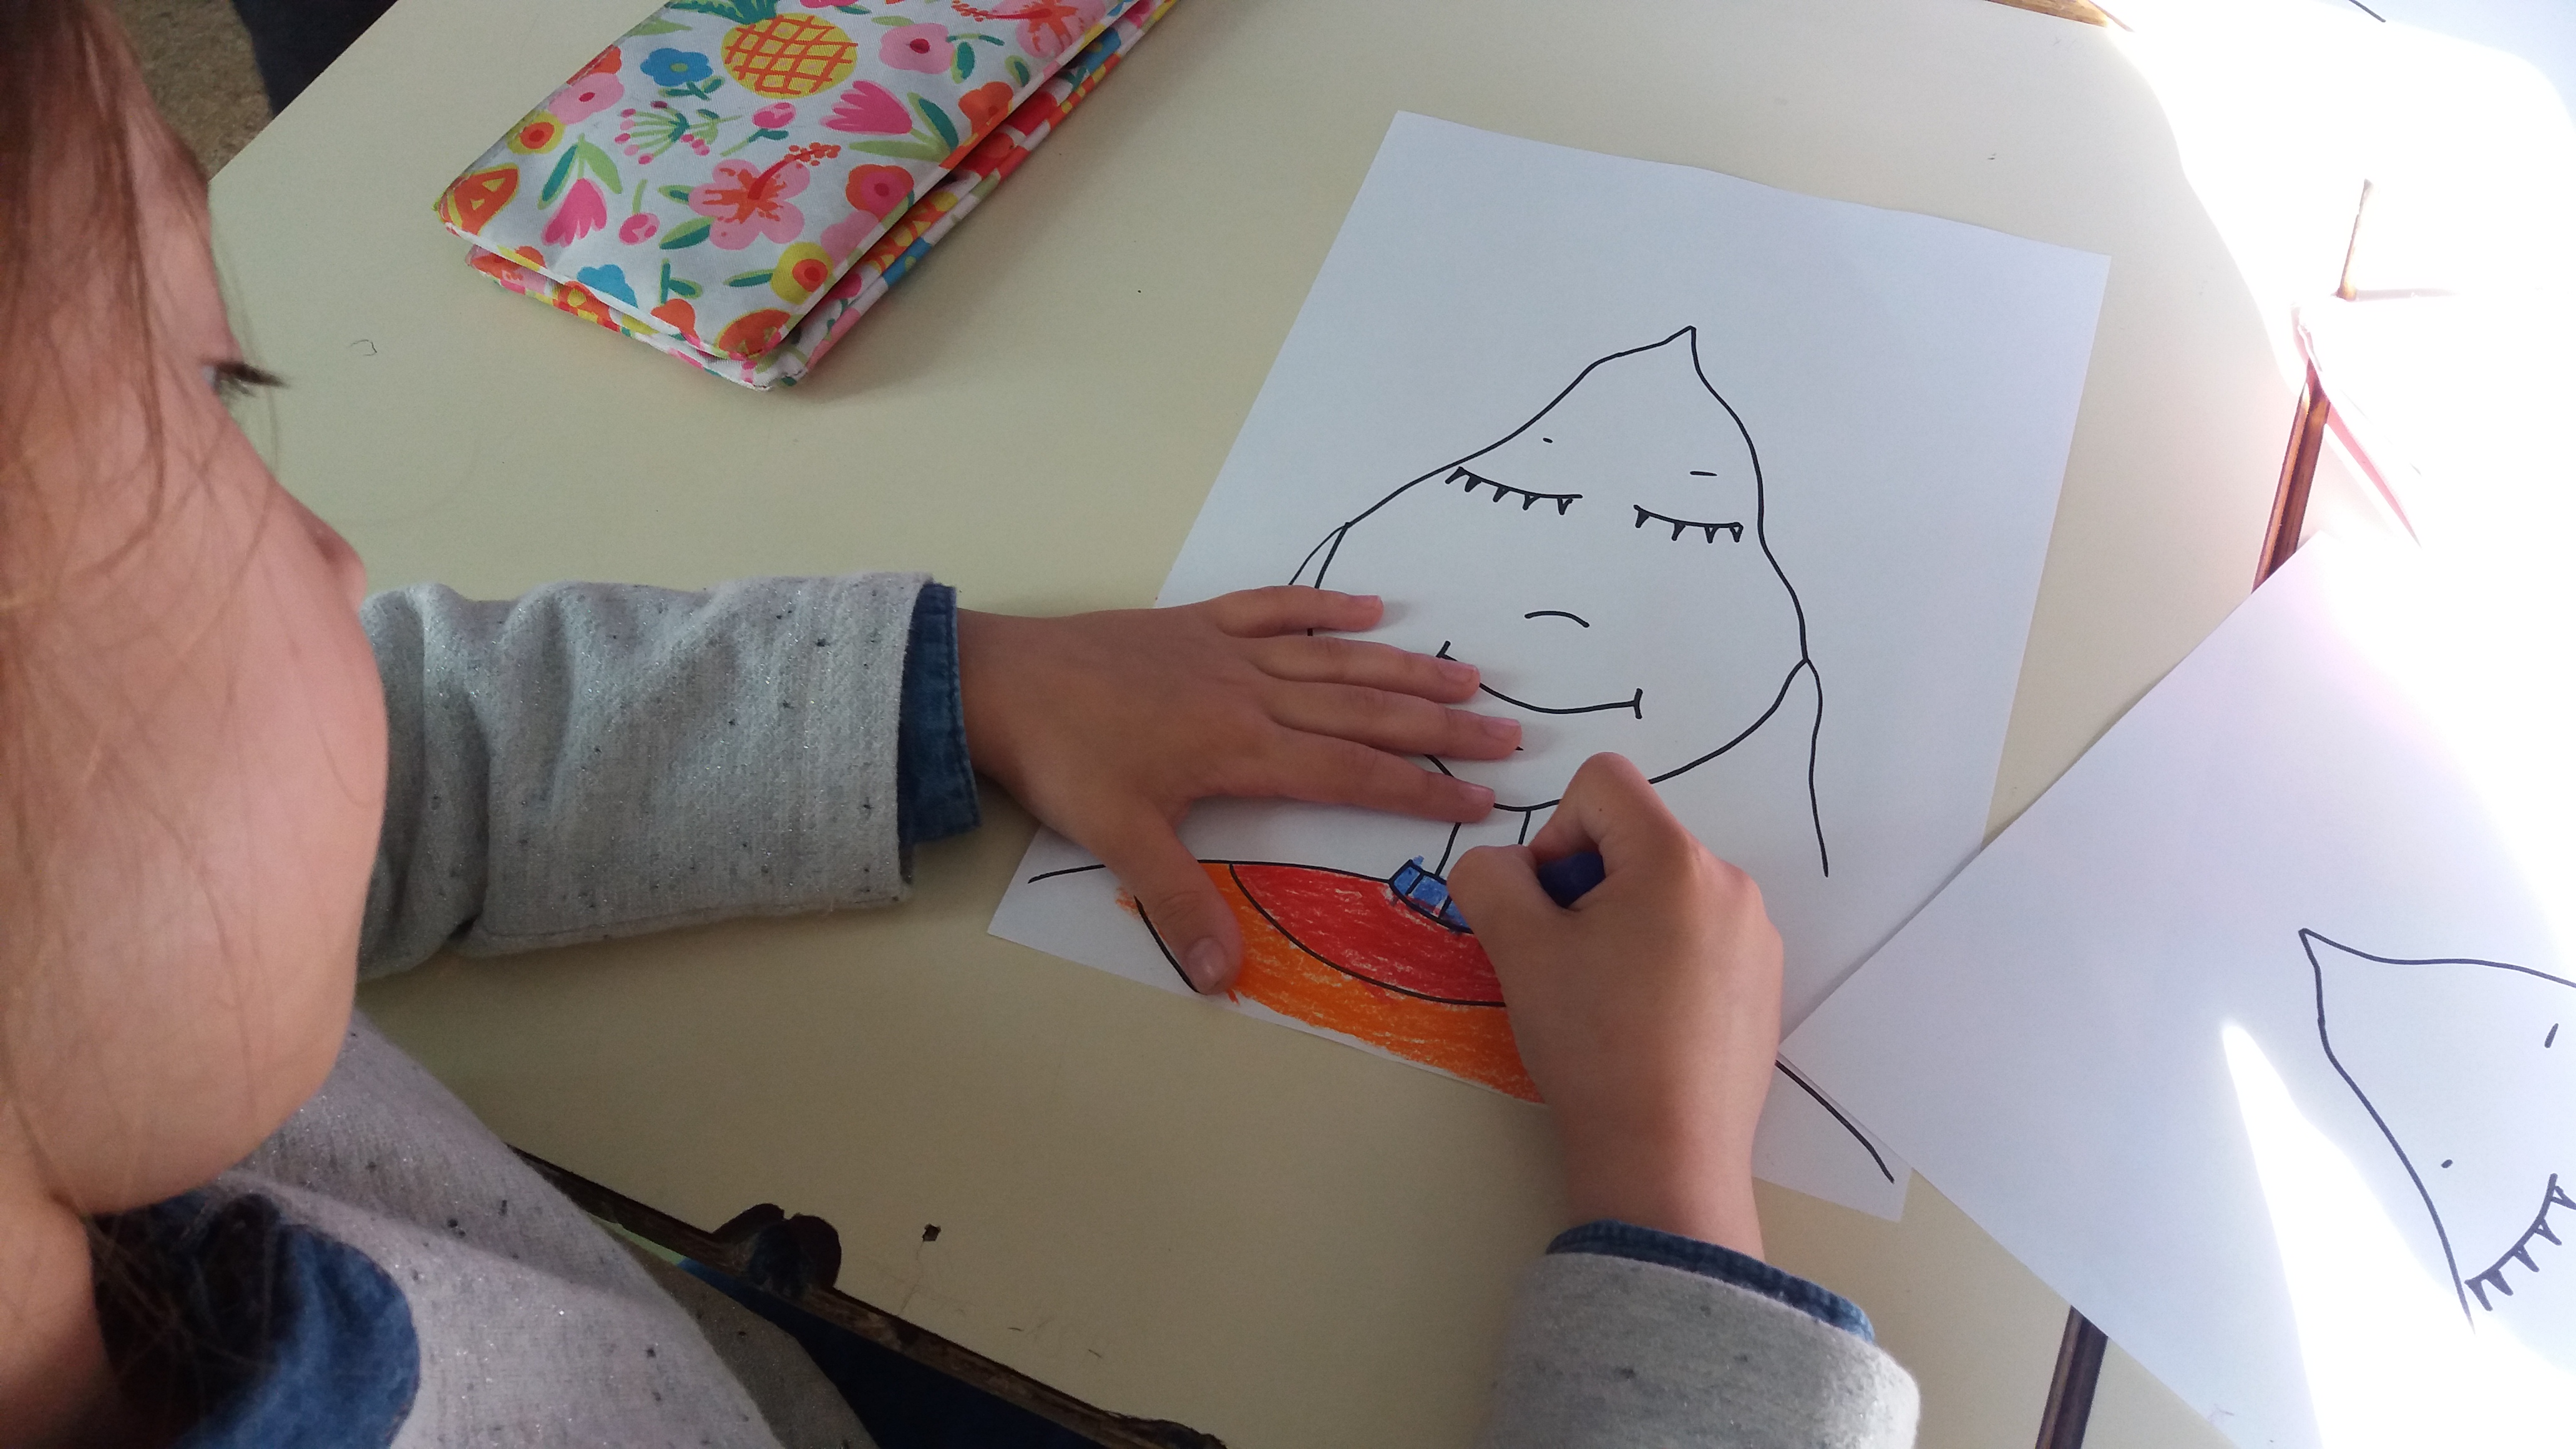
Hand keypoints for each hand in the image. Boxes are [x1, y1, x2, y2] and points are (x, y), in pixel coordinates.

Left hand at [958, 587, 1518, 992]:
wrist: (1000, 682)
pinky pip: (1275, 607)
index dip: (1422, 789)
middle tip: (1509, 731)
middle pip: (1364, 711)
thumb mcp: (1121, 841)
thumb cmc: (1062, 761)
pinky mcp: (1197, 623)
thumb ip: (1181, 906)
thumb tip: (1226, 979)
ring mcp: (1227, 652)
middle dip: (1441, 725)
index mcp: (1244, 750)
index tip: (1484, 799)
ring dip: (1405, 666)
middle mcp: (1252, 694)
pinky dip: (1324, 606)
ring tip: (1468, 672)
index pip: (1353, 772)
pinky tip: (1370, 606)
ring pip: (1335, 659)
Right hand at [1447, 753, 1780, 1257]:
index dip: (1555, 833)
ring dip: (1622, 922)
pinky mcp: (1765, 983)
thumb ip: (1490, 877)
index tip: (1550, 908)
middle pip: (1635, 837)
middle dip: (1587, 883)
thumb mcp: (1518, 949)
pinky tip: (1645, 1024)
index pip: (1602, 782)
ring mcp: (1756, 936)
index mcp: (1675, 859)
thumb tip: (1499, 867)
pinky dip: (1661, 959)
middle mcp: (1729, 883)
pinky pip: (1699, 936)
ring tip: (1607, 1000)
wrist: (1667, 1158)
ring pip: (1664, 890)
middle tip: (1569, 962)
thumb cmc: (1593, 1043)